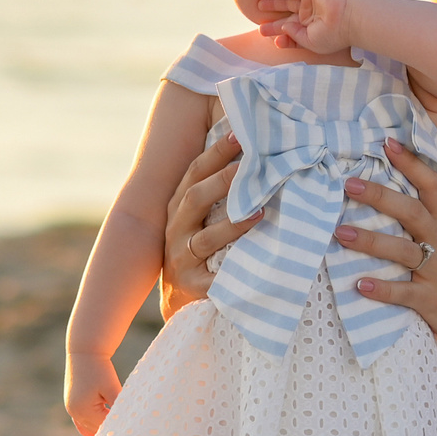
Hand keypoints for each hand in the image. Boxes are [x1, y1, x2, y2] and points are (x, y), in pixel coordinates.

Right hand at [65, 353, 121, 435]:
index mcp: (83, 409)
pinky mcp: (72, 403)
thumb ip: (118, 406)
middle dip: (111, 431)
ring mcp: (71, 408)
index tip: (132, 434)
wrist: (85, 352)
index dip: (118, 429)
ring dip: (102, 430)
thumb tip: (126, 421)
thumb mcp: (112, 388)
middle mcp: (74, 411)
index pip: (104, 426)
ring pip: (88, 427)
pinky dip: (90, 428)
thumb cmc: (101, 369)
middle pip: (96, 429)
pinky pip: (81, 422)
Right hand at [161, 132, 259, 317]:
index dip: (216, 152)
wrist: (179, 301)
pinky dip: (229, 278)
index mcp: (180, 206)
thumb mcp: (203, 218)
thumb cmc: (200, 249)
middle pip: (195, 198)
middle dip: (223, 180)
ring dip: (232, 226)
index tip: (240, 134)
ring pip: (205, 239)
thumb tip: (256, 154)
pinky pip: (212, 283)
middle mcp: (176, 228)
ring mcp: (181, 258)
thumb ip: (221, 191)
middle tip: (250, 167)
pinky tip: (250, 271)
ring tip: (259, 214)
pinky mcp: (192, 287)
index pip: (196, 171)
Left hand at [260, 0, 357, 54]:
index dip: (283, 38)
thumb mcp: (310, 42)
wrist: (347, 18)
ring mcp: (310, 3)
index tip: (273, 41)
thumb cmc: (332, 35)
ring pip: (288, 3)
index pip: (294, 35)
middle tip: (260, 28)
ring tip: (259, 6)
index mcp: (312, 31)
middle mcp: (311, 17)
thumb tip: (283, 28)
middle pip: (288, 19)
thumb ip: (295, 37)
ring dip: (274, 5)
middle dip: (274, 23)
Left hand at [334, 139, 436, 351]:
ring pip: (404, 251)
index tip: (387, 142)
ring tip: (341, 233)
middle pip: (412, 212)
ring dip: (372, 241)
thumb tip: (385, 193)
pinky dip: (382, 289)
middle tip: (349, 183)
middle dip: (380, 196)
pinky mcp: (431, 300)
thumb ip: (423, 220)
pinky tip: (360, 285)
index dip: (410, 163)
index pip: (431, 185)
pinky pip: (404, 294)